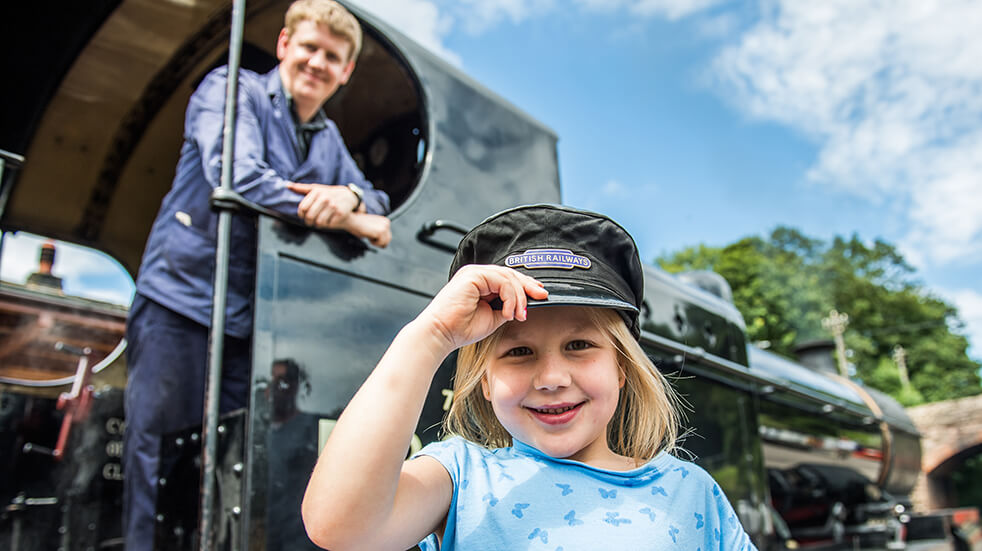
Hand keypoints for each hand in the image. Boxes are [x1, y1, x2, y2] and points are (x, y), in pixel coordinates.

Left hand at [287, 182, 359, 227]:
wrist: (348, 196)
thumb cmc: (329, 193)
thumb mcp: (316, 189)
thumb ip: (301, 188)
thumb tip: (287, 185)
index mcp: (316, 191)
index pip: (302, 208)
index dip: (301, 215)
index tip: (303, 217)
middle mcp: (324, 198)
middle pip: (310, 216)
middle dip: (309, 222)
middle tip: (310, 222)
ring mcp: (333, 205)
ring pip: (319, 222)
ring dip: (318, 225)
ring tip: (320, 222)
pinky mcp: (340, 213)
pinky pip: (329, 224)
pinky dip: (328, 225)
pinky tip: (330, 220)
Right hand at [341, 213, 391, 247]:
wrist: (351, 219)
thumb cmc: (358, 224)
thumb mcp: (371, 227)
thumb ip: (378, 232)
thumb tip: (384, 245)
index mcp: (385, 220)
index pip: (387, 235)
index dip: (378, 238)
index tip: (370, 234)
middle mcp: (387, 222)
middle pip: (388, 240)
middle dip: (379, 242)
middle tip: (369, 238)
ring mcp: (385, 227)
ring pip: (385, 242)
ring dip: (376, 243)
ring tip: (368, 236)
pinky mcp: (381, 231)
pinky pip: (381, 243)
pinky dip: (373, 243)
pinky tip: (368, 235)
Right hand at [416, 265, 547, 351]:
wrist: (441, 334)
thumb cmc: (460, 328)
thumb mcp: (493, 317)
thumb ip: (506, 307)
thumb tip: (523, 306)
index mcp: (480, 283)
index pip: (508, 278)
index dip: (526, 285)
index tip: (540, 294)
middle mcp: (477, 275)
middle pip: (510, 273)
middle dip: (528, 286)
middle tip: (542, 296)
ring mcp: (474, 273)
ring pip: (508, 277)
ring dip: (519, 297)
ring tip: (519, 314)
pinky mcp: (472, 276)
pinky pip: (501, 281)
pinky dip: (509, 297)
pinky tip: (509, 312)